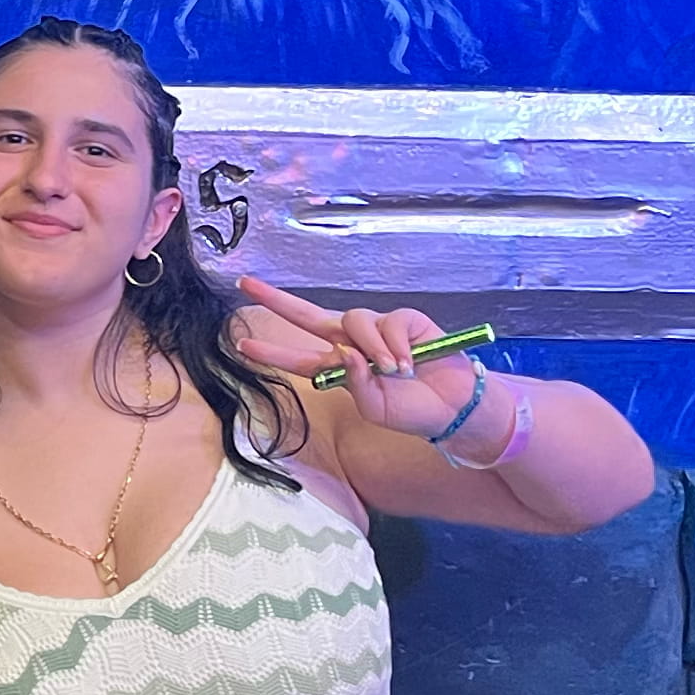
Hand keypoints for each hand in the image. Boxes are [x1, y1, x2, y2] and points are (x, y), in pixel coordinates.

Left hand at [227, 282, 491, 445]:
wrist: (451, 406)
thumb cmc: (411, 410)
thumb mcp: (374, 408)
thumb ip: (354, 383)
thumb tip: (343, 352)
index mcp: (340, 368)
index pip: (299, 358)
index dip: (272, 353)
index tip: (242, 346)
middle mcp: (353, 343)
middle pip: (310, 316)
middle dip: (278, 301)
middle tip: (247, 285)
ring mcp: (378, 328)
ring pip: (356, 321)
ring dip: (373, 347)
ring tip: (395, 371)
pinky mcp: (405, 319)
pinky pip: (390, 323)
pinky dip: (396, 344)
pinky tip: (409, 362)